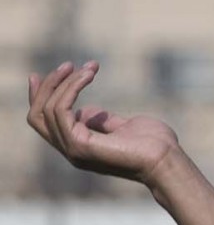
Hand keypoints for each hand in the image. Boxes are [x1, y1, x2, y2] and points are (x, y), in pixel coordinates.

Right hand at [27, 62, 179, 186]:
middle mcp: (71, 150)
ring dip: (66, 83)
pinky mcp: (79, 145)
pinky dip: (71, 88)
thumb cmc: (153, 144)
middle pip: (37, 116)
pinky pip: (61, 110)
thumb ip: (102, 121)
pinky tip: (89, 75)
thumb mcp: (123, 127)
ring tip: (89, 68)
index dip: (38, 97)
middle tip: (67, 65)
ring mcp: (73, 150)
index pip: (44, 122)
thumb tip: (85, 111)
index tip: (37, 74)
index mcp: (79, 146)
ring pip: (48, 110)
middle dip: (46, 87)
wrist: (166, 159)